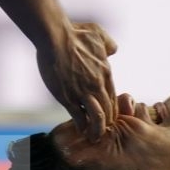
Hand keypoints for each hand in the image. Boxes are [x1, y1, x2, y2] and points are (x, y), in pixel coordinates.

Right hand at [37, 21, 117, 140]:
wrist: (55, 36)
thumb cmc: (75, 32)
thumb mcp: (98, 34)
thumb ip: (108, 44)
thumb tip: (113, 50)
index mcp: (106, 72)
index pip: (114, 98)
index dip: (113, 110)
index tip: (109, 117)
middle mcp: (98, 85)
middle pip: (109, 111)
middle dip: (108, 124)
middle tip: (103, 132)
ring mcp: (84, 92)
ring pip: (99, 119)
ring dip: (98, 130)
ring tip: (94, 137)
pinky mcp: (68, 97)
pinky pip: (79, 118)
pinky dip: (82, 126)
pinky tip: (80, 130)